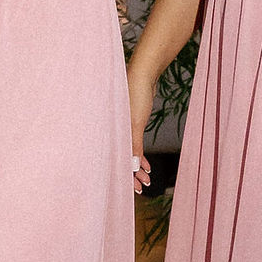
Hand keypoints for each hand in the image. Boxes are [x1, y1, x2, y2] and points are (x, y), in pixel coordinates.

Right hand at [126, 62, 156, 190]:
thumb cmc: (136, 93)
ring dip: (138, 167)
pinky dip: (140, 155)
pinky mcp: (131, 123)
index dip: (125, 175)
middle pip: (121, 158)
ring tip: (147, 179)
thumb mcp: (136, 121)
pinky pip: (134, 145)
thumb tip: (134, 167)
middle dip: (131, 174)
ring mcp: (123, 127)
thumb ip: (134, 145)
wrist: (143, 73)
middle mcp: (115, 130)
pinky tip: (148, 165)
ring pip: (128, 153)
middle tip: (142, 188)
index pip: (117, 158)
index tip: (134, 188)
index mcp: (113, 130)